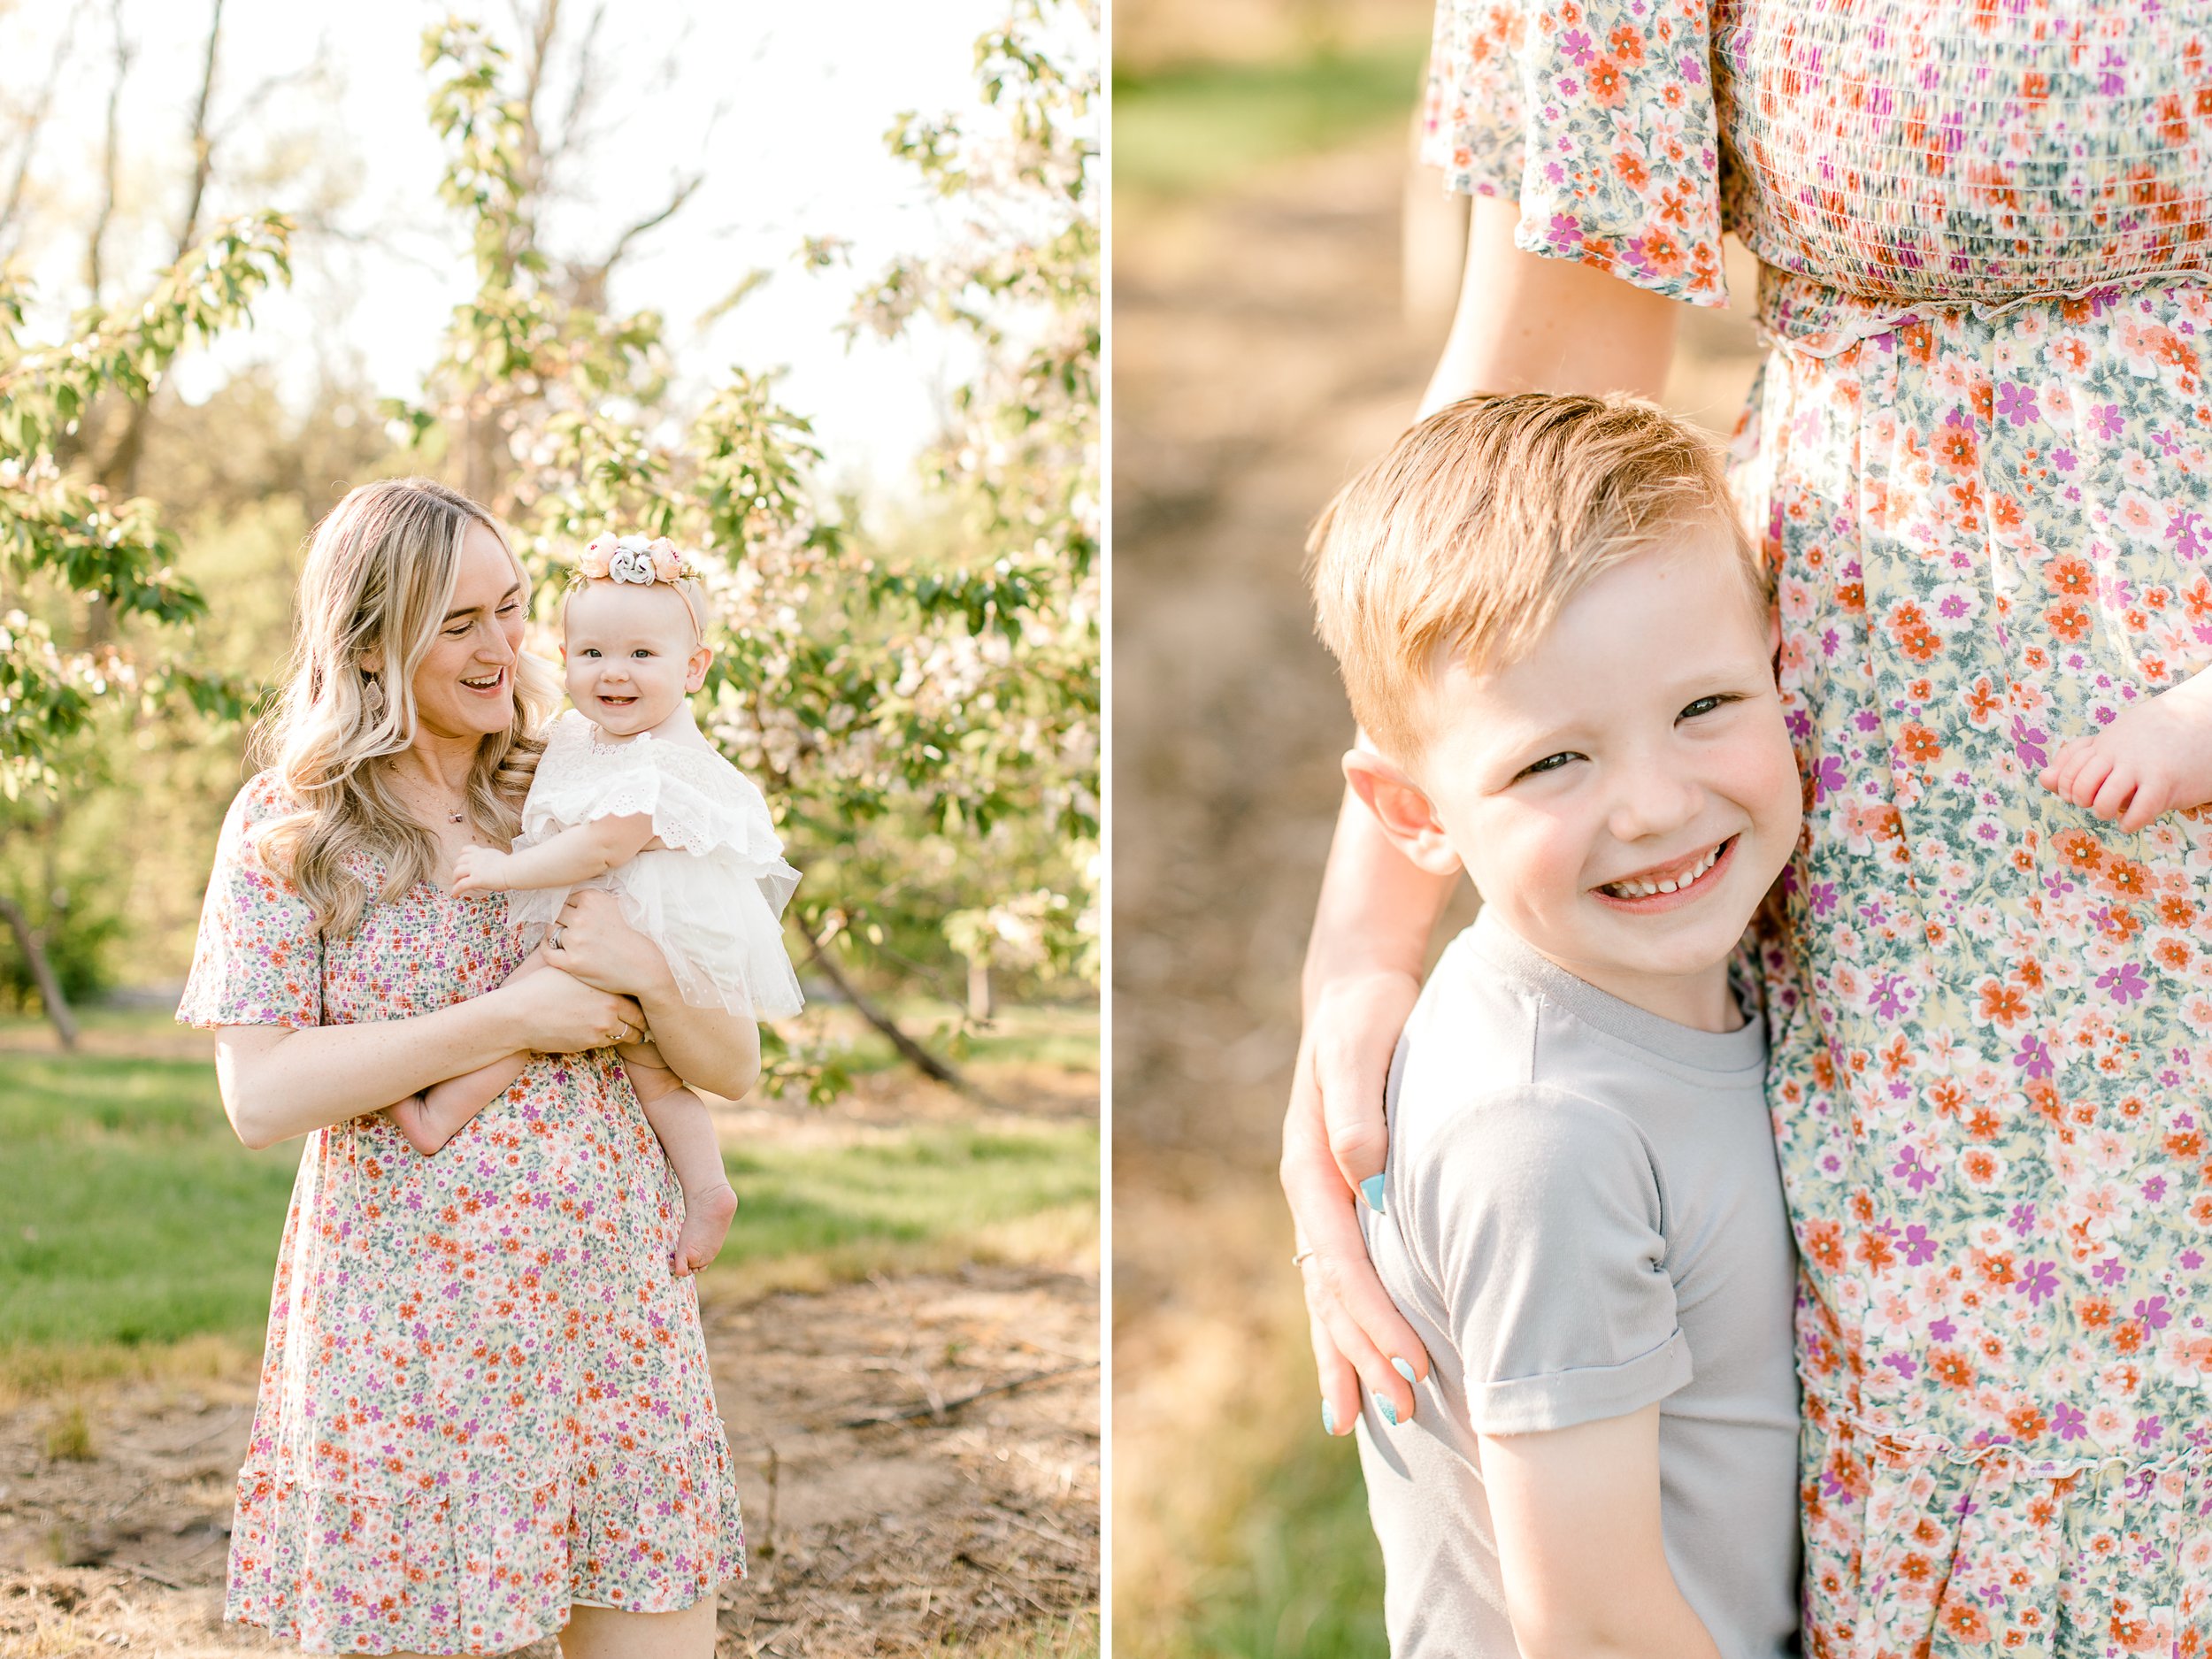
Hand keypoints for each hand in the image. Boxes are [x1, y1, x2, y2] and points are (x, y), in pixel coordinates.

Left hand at [451, 845, 512, 896]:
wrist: (514, 870)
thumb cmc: (514, 867)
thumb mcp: (501, 858)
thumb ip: (495, 861)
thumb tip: (499, 866)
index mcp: (483, 853)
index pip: (466, 850)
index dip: (462, 857)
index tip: (464, 863)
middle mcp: (476, 858)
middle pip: (459, 861)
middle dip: (458, 869)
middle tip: (459, 878)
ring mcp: (475, 869)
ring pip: (457, 872)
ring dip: (455, 879)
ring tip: (456, 886)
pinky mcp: (476, 879)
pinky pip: (461, 885)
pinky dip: (455, 890)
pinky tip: (455, 895)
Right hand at [502, 961, 646, 1054]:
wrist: (519, 1014)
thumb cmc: (540, 987)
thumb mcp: (569, 970)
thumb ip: (593, 971)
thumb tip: (604, 964)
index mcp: (607, 987)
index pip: (638, 997)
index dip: (640, 1001)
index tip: (641, 1003)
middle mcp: (609, 1008)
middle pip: (638, 1019)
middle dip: (641, 1022)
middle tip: (645, 1023)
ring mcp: (600, 1028)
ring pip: (627, 1035)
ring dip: (629, 1034)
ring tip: (633, 1033)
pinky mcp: (589, 1044)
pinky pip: (609, 1044)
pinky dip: (611, 1040)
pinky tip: (608, 1035)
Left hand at [544, 888, 674, 1000]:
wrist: (646, 967)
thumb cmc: (635, 938)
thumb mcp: (619, 907)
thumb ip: (596, 900)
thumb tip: (576, 894)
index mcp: (593, 899)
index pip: (567, 898)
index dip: (571, 908)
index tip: (576, 915)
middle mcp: (582, 917)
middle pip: (557, 913)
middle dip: (562, 920)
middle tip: (571, 928)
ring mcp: (576, 941)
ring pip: (551, 931)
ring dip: (556, 934)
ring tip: (567, 939)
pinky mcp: (572, 962)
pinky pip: (547, 951)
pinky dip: (547, 948)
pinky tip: (554, 947)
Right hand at [1284, 966, 1429, 1435]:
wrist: (1354, 988)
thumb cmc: (1368, 1013)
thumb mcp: (1361, 1044)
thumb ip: (1356, 1105)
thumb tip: (1364, 1168)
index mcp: (1310, 1167)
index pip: (1342, 1263)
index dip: (1375, 1319)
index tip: (1412, 1363)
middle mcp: (1310, 1193)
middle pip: (1331, 1293)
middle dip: (1364, 1356)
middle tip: (1410, 1410)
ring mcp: (1322, 1201)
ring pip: (1328, 1295)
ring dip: (1348, 1354)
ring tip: (1363, 1420)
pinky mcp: (1344, 1198)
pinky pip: (1338, 1277)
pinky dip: (1346, 1324)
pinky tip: (1357, 1364)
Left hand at [2039, 671, 2211, 832]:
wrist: (2204, 720)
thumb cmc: (2154, 739)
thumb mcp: (2115, 742)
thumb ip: (2078, 759)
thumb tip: (2043, 780)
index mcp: (2104, 743)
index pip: (2065, 772)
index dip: (2067, 788)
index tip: (2084, 790)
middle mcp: (2118, 753)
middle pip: (2079, 788)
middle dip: (2083, 802)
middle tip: (2099, 800)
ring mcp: (2140, 767)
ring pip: (2102, 802)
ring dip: (2104, 813)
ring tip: (2116, 809)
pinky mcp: (2165, 782)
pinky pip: (2136, 813)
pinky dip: (2129, 823)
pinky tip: (2133, 818)